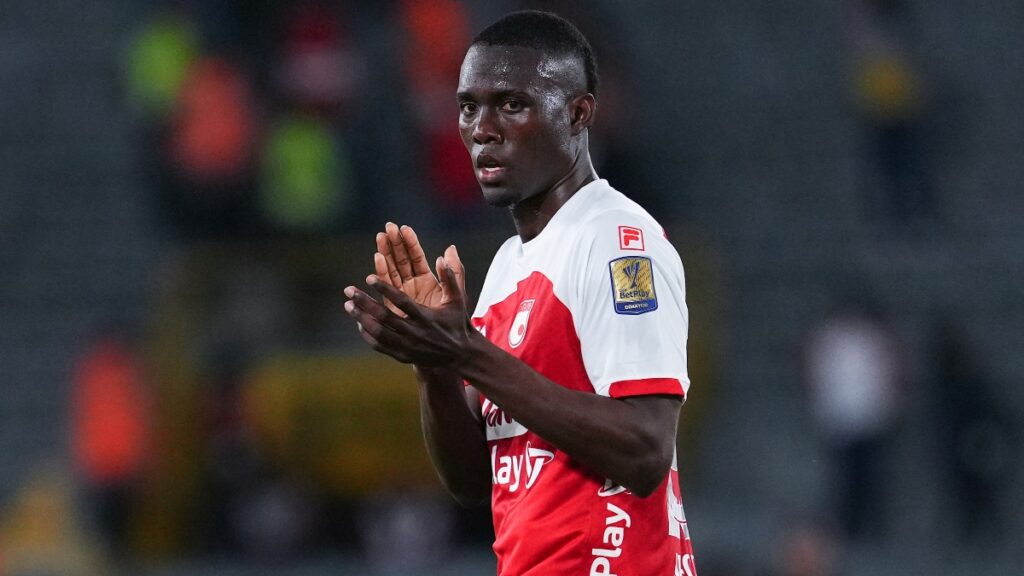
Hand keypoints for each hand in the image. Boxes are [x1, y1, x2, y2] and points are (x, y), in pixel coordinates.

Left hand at [344, 254, 474, 366]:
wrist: (460, 356)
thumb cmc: (457, 323)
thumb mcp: (457, 300)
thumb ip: (451, 278)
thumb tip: (443, 255)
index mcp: (427, 317)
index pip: (402, 301)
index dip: (385, 289)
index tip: (369, 277)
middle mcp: (415, 333)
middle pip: (385, 317)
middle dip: (365, 303)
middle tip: (349, 290)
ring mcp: (408, 346)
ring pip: (379, 332)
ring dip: (362, 318)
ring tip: (348, 305)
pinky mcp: (403, 356)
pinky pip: (380, 346)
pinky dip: (368, 334)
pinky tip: (359, 323)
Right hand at [375, 223, 464, 312]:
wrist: (444, 343)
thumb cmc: (452, 319)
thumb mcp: (455, 294)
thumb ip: (454, 272)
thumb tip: (450, 248)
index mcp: (426, 279)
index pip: (416, 256)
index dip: (410, 242)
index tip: (404, 228)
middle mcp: (411, 284)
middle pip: (400, 259)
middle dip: (394, 243)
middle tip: (388, 227)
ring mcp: (400, 293)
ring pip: (391, 269)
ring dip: (385, 253)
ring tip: (380, 237)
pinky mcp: (393, 304)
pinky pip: (386, 285)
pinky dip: (382, 272)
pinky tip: (378, 258)